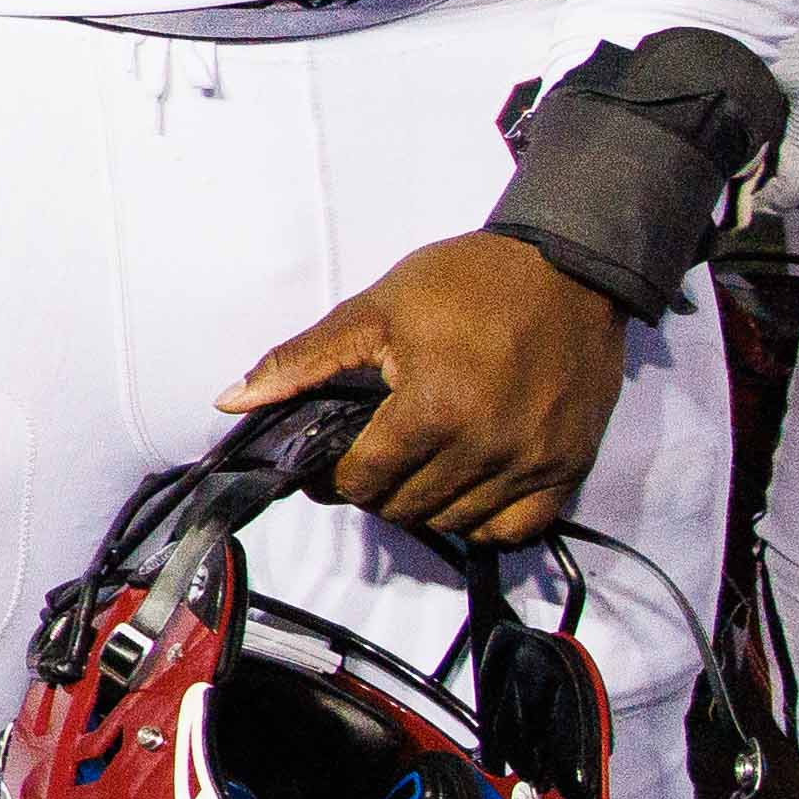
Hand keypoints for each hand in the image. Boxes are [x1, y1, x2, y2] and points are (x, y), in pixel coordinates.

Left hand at [223, 235, 626, 554]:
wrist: (567, 269)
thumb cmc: (466, 283)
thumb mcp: (375, 309)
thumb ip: (301, 361)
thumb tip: (229, 401)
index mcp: (433, 410)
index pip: (363, 480)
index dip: (335, 475)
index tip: (333, 459)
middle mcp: (485, 448)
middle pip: (404, 508)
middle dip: (375, 490)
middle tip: (373, 459)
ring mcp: (532, 463)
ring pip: (454, 524)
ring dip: (423, 506)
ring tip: (415, 469)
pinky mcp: (569, 468)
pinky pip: (514, 529)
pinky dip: (483, 522)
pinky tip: (465, 488)